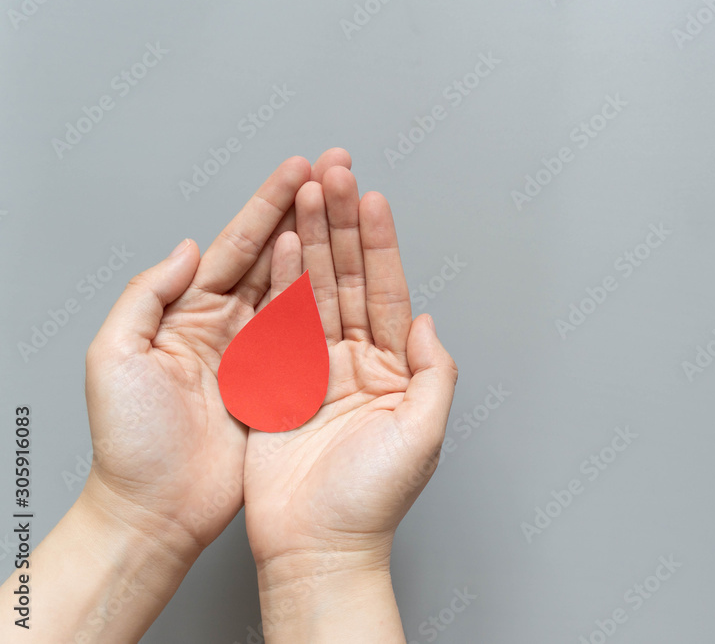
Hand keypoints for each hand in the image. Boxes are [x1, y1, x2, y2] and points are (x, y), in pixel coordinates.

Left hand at [81, 155, 311, 552]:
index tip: (300, 170)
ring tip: (350, 204)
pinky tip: (349, 273)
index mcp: (185, 312)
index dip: (268, 205)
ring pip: (295, 285)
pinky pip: (308, 334)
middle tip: (336, 171)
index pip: (234, 245)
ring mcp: (256, 353)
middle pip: (272, 254)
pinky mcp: (280, 384)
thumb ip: (147, 294)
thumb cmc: (128, 441)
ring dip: (322, 244)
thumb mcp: (113, 356)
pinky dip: (328, 301)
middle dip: (305, 210)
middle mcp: (225, 324)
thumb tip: (188, 248)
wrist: (157, 509)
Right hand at [244, 163, 457, 637]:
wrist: (316, 544)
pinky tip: (285, 245)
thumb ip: (434, 373)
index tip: (375, 199)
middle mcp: (355, 362)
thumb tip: (429, 323)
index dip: (381, 246)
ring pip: (314, 290)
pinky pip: (279, 323)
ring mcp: (314, 368)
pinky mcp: (278, 382)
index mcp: (393, 370)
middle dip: (344, 225)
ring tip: (309, 191)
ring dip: (313, 240)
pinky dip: (282, 282)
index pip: (387, 293)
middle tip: (337, 172)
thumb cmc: (372, 500)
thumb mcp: (423, 434)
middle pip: (349, 279)